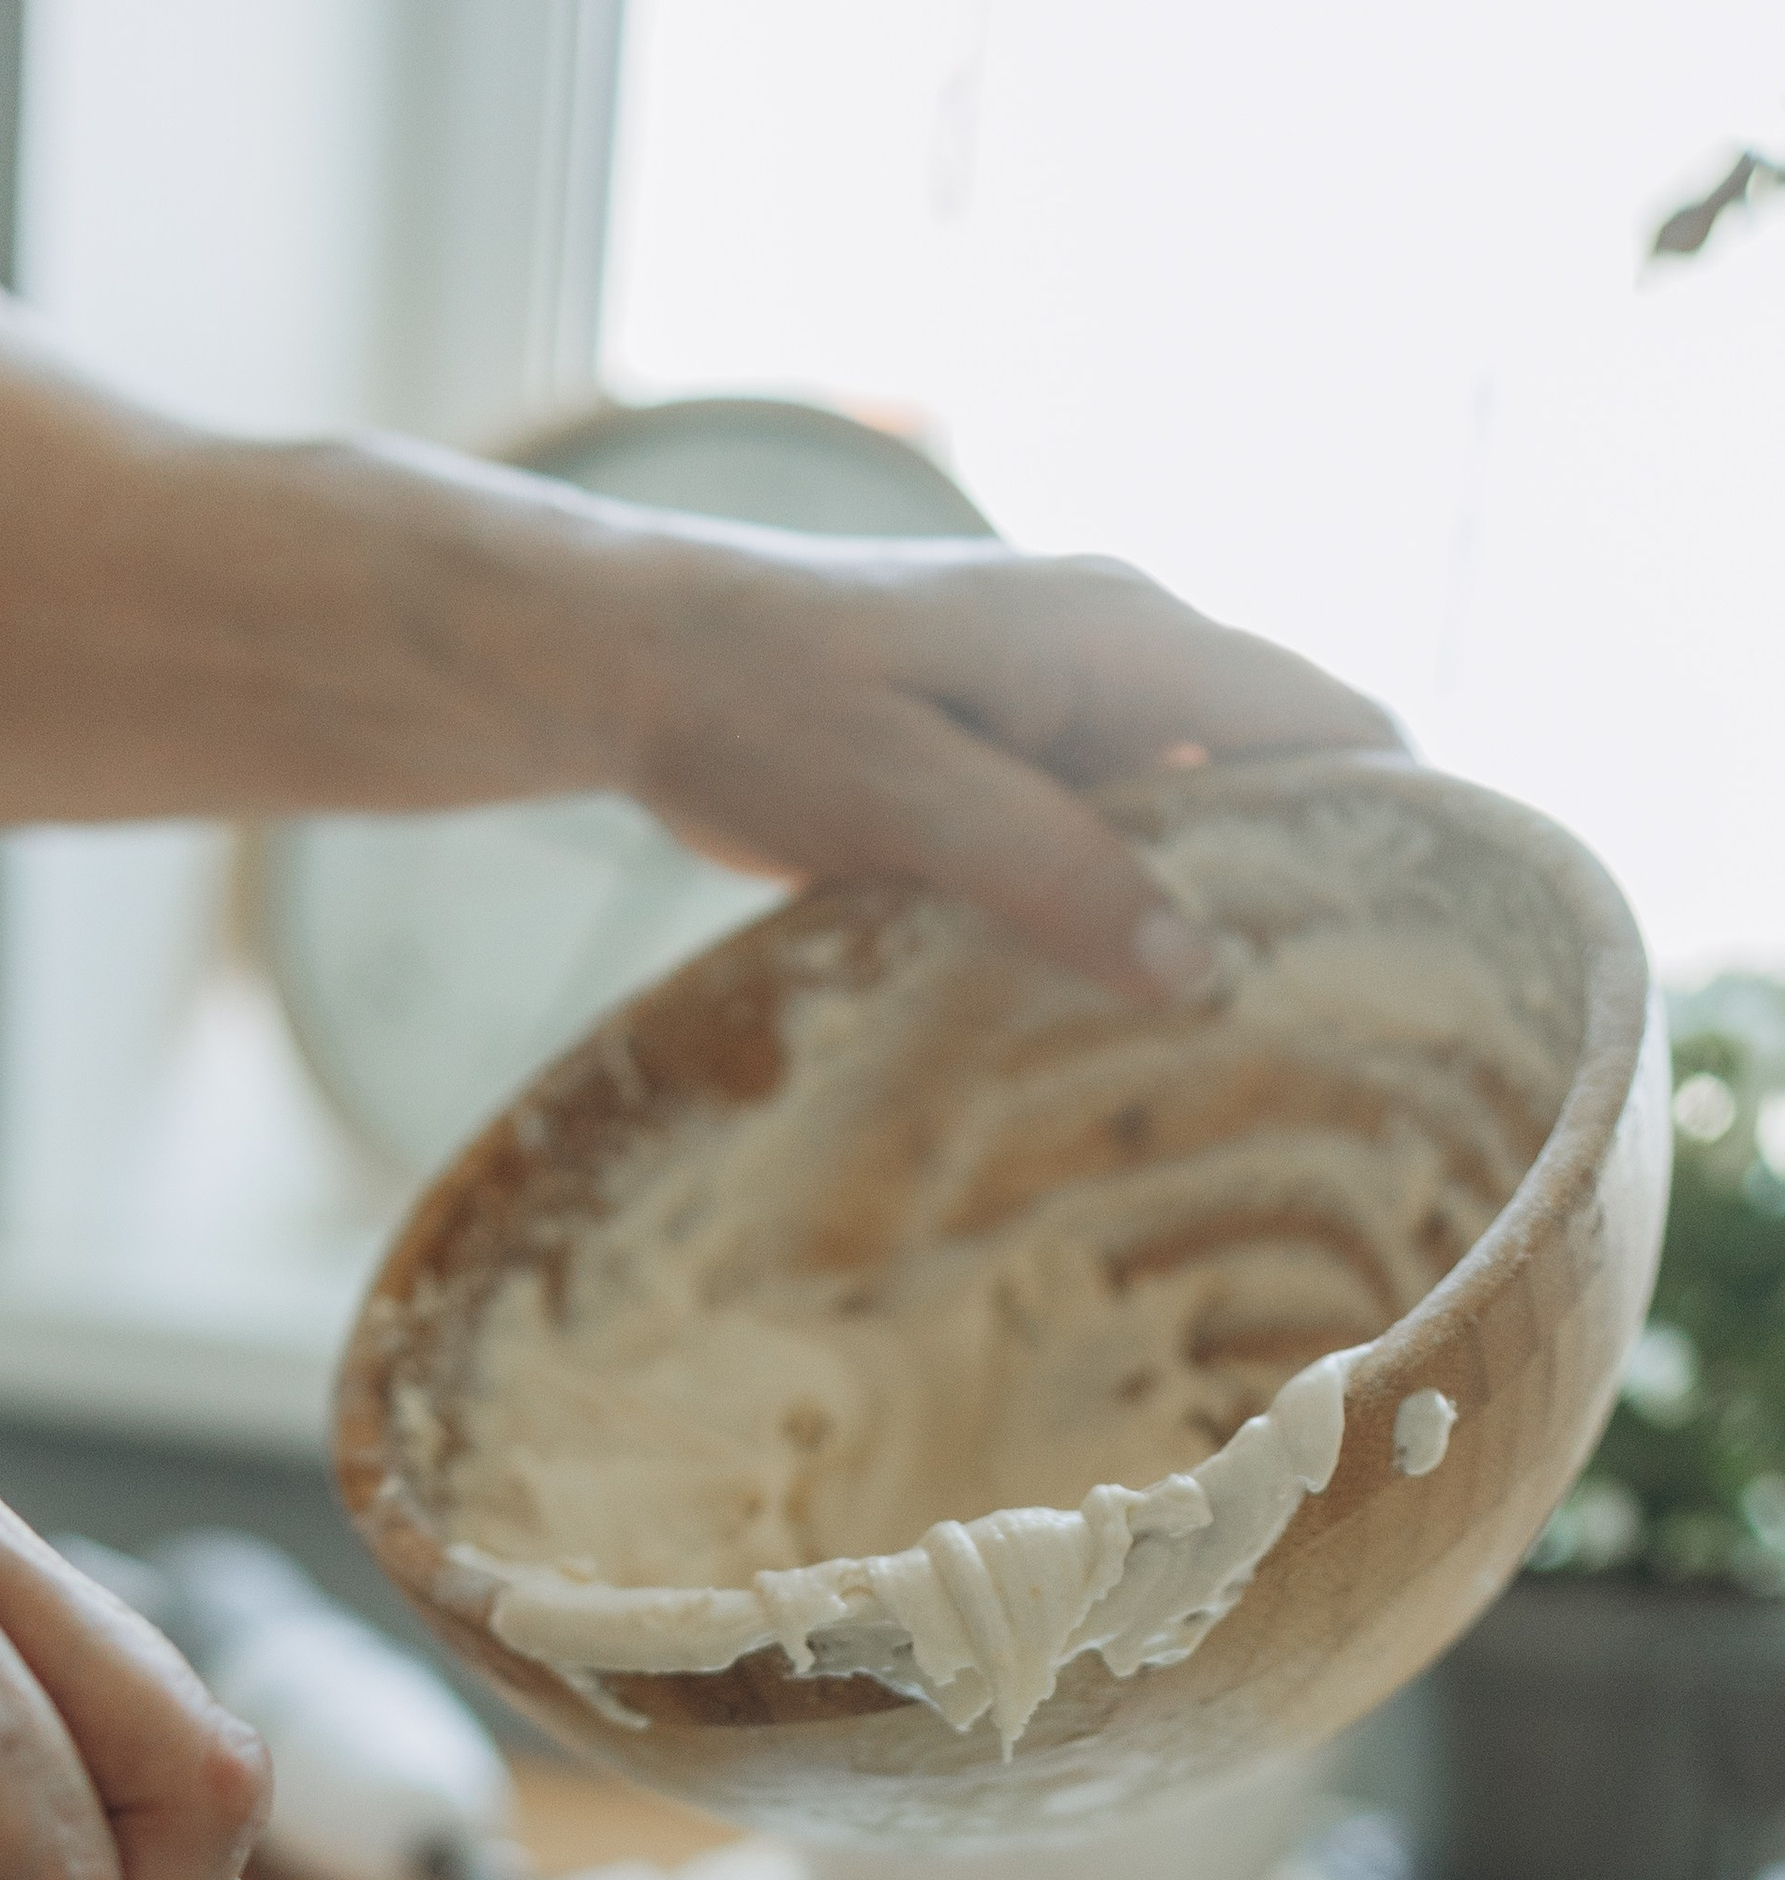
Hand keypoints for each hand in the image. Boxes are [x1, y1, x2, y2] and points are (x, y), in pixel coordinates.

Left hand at [618, 533, 1404, 1001]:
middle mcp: (1118, 662)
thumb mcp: (905, 795)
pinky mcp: (1006, 769)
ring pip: (1186, 827)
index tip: (1430, 955)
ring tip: (1234, 1060)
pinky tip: (1111, 1027)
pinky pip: (1104, 848)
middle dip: (1310, 896)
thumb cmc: (759, 703)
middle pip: (1276, 783)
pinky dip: (1120, 922)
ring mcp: (1063, 714)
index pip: (1333, 724)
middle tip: (1328, 1047)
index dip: (1407, 826)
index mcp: (1126, 637)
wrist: (632, 663)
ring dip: (1204, 923)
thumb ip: (1049, 871)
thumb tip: (1196, 970)